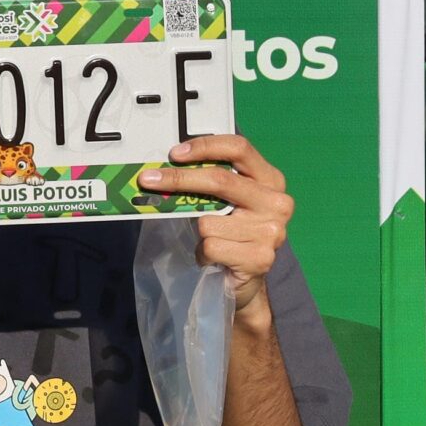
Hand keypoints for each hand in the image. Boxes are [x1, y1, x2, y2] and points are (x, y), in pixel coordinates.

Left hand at [140, 134, 293, 315]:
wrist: (248, 278)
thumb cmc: (232, 232)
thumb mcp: (228, 201)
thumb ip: (211, 182)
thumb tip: (165, 166)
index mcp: (270, 179)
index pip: (239, 148)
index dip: (205, 146)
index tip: (175, 154)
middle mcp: (276, 202)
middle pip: (220, 180)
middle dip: (179, 178)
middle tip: (149, 179)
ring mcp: (271, 231)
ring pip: (208, 220)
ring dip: (199, 232)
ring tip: (211, 240)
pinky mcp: (260, 258)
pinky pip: (210, 246)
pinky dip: (202, 253)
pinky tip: (214, 257)